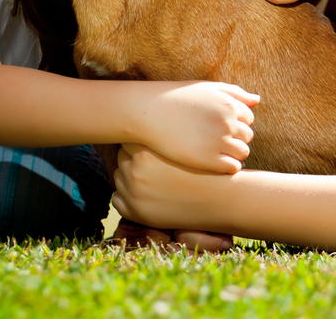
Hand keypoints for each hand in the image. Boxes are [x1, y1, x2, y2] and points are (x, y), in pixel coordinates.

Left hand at [113, 143, 227, 231]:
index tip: (149, 143)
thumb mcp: (182, 145)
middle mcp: (135, 172)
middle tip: (151, 162)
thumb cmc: (204, 167)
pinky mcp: (134, 212)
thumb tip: (139, 123)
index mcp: (145, 152)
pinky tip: (146, 193)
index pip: (128, 140)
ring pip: (118, 177)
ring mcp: (133, 193)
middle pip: (122, 157)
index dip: (139, 141)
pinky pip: (117, 199)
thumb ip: (160, 136)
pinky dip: (126, 196)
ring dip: (129, 177)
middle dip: (132, 158)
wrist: (218, 198)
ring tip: (151, 177)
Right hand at [134, 81, 258, 173]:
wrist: (150, 113)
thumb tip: (257, 100)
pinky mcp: (209, 160)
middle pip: (247, 136)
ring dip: (234, 153)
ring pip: (242, 153)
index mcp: (229, 105)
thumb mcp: (207, 88)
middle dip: (236, 138)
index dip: (236, 123)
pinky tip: (213, 162)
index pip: (248, 119)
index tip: (221, 126)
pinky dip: (228, 166)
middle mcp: (228, 123)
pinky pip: (233, 168)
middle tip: (217, 140)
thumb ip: (234, 93)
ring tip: (216, 152)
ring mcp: (219, 142)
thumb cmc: (177, 98)